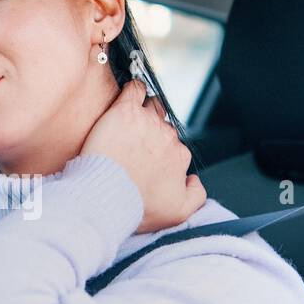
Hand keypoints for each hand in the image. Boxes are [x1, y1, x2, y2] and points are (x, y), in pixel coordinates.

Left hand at [80, 79, 206, 233]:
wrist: (108, 197)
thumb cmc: (137, 207)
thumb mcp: (177, 213)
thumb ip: (195, 196)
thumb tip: (194, 179)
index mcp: (179, 156)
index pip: (173, 147)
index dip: (160, 153)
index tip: (144, 162)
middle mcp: (168, 136)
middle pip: (162, 127)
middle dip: (150, 134)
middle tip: (130, 146)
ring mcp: (148, 121)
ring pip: (151, 106)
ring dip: (143, 111)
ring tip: (128, 122)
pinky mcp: (126, 111)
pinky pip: (134, 90)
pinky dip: (133, 90)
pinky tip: (126, 98)